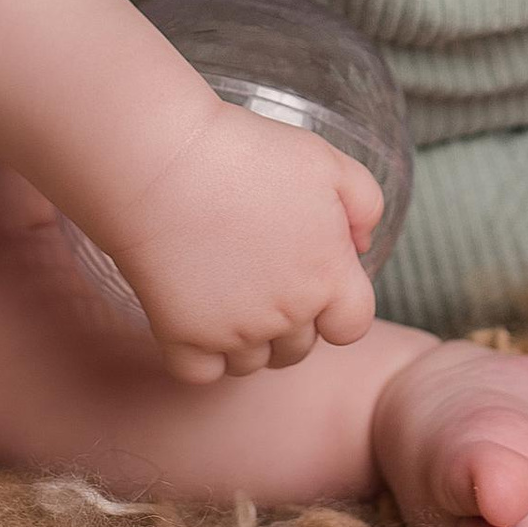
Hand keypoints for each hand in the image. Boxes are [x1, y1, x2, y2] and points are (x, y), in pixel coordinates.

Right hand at [97, 101, 384, 383]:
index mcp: (329, 277)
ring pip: (252, 363)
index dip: (336, 308)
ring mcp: (234, 332)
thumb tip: (361, 244)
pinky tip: (196, 316)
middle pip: (299, 348)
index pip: (352, 327)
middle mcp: (287, 315)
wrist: (163, 161)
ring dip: (246, 340)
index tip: (314, 283)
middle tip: (262, 277)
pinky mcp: (183, 338)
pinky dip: (201, 355)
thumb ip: (364, 204)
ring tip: (227, 291)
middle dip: (289, 323)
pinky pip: (203, 373)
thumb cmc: (247, 153)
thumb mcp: (328, 161)